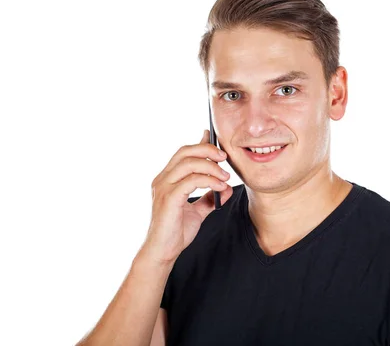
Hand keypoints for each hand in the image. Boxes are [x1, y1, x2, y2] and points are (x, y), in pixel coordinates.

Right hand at [141, 130, 232, 264]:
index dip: (200, 143)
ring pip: (188, 163)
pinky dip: (209, 181)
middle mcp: (162, 179)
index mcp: (167, 179)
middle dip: (208, 150)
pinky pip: (191, 181)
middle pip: (185, 152)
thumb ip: (209, 198)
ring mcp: (163, 188)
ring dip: (211, 167)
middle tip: (225, 158)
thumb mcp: (197, 212)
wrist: (163, 252)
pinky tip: (221, 187)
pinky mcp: (169, 198)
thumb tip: (227, 187)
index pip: (183, 153)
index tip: (214, 138)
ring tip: (226, 177)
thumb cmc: (176, 232)